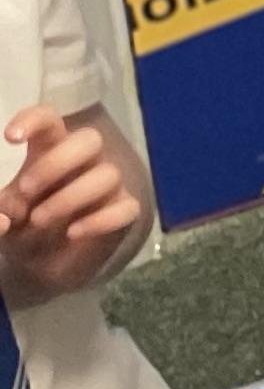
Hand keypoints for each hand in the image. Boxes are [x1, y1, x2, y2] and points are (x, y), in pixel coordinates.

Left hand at [0, 105, 146, 299]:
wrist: (40, 268)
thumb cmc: (22, 227)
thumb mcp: (2, 218)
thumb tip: (7, 214)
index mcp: (50, 151)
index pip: (50, 121)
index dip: (34, 121)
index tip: (9, 138)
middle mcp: (84, 162)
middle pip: (90, 139)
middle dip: (58, 162)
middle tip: (27, 190)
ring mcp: (108, 186)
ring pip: (108, 174)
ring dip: (69, 197)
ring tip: (38, 221)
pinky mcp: (123, 212)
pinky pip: (126, 208)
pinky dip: (99, 220)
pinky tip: (72, 234)